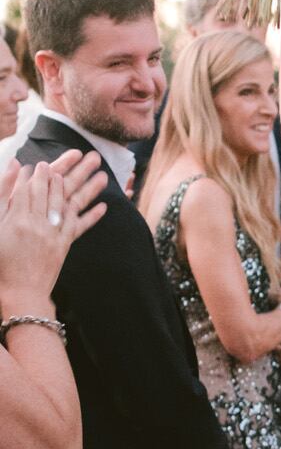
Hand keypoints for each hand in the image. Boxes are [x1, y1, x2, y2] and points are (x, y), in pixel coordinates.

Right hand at [0, 151, 106, 308]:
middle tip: (84, 155)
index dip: (39, 175)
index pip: (31, 188)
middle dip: (71, 172)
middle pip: (55, 191)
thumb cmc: (1, 260)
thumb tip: (15, 168)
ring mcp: (53, 235)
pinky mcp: (63, 246)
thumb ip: (2, 195)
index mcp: (17, 218)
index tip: (45, 163)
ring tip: (101, 174)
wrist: (17, 293)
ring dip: (88, 187)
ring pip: (72, 204)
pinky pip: (79, 228)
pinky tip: (103, 206)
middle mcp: (38, 223)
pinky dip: (91, 216)